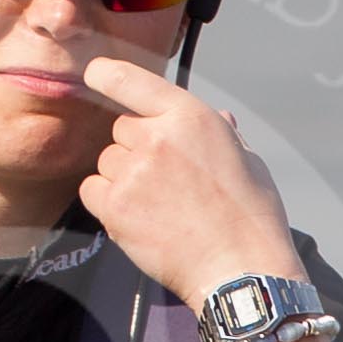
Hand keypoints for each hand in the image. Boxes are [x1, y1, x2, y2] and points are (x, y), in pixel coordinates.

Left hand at [79, 58, 298, 310]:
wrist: (240, 268)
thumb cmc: (250, 217)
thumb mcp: (248, 159)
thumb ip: (223, 134)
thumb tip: (220, 119)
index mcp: (190, 116)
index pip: (131, 80)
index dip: (107, 75)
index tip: (95, 73)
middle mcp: (156, 137)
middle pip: (120, 129)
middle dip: (135, 147)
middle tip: (164, 179)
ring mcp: (132, 171)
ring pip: (107, 161)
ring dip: (122, 176)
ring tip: (158, 204)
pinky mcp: (115, 206)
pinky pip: (92, 189)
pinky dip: (106, 201)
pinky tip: (137, 216)